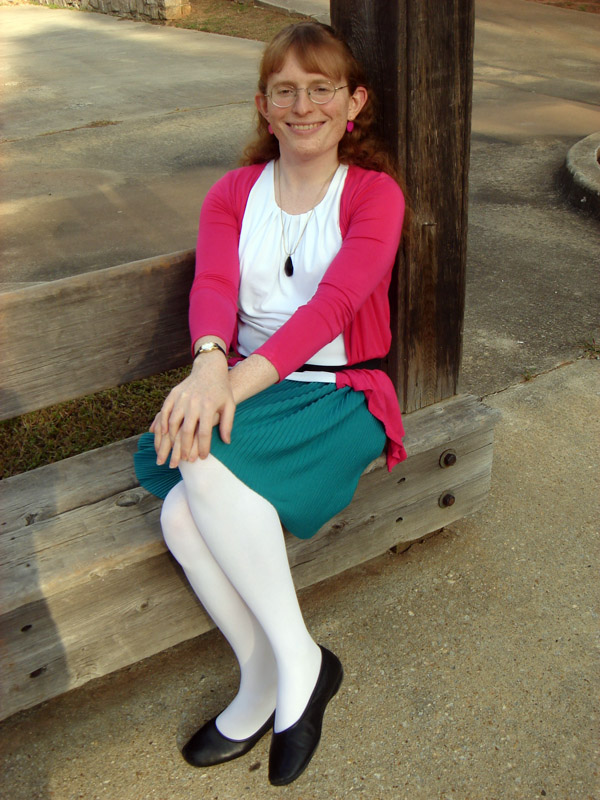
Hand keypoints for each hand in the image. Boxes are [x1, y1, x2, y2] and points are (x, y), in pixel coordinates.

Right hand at [150, 352, 234, 467]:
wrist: (209, 369)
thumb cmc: (222, 390)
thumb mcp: (229, 405)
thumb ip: (227, 424)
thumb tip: (226, 442)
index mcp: (209, 406)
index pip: (204, 432)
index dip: (202, 447)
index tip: (202, 458)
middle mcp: (194, 403)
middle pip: (186, 431)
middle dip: (184, 449)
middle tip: (184, 462)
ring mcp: (181, 398)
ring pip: (173, 423)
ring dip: (171, 440)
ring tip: (172, 452)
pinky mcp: (173, 394)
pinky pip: (165, 411)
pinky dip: (162, 424)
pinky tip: (163, 434)